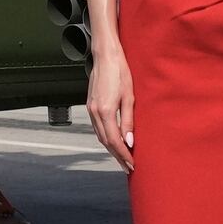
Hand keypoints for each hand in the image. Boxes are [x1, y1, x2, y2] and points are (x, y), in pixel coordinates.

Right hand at [83, 52, 134, 169]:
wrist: (105, 56)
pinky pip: (97, 127)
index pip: (114, 141)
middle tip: (128, 167)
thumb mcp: (129, 97)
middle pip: (105, 142)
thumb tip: (129, 142)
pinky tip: (114, 141)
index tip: (132, 164)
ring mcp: (90, 109)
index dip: (123, 154)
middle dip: (117, 156)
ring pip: (100, 136)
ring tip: (122, 157)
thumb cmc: (120, 72)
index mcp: (105, 111)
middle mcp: (94, 112)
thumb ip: (128, 121)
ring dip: (111, 148)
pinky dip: (106, 137)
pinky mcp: (90, 105)